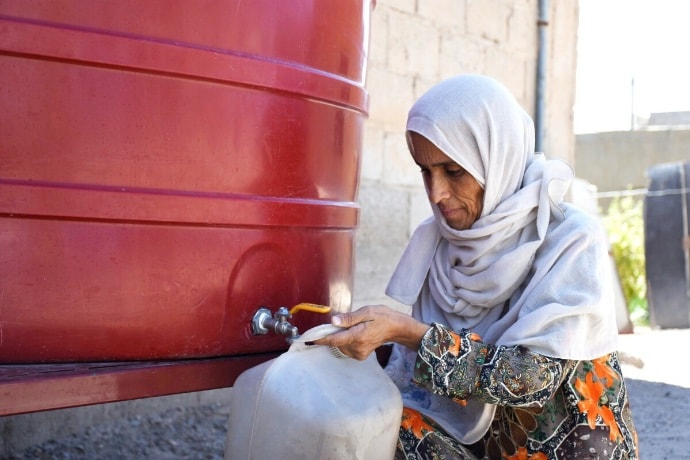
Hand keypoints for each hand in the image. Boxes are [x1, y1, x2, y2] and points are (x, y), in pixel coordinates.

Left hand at [312, 305, 429, 359]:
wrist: (396, 328)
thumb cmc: (382, 316)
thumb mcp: (367, 311)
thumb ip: (349, 318)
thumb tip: (333, 321)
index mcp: (358, 336)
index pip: (334, 340)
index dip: (320, 339)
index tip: (308, 339)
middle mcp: (358, 348)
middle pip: (336, 342)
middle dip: (334, 332)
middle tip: (342, 322)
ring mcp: (359, 353)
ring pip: (340, 345)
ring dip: (341, 336)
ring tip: (354, 327)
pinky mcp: (360, 356)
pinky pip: (346, 348)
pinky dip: (346, 341)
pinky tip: (356, 333)